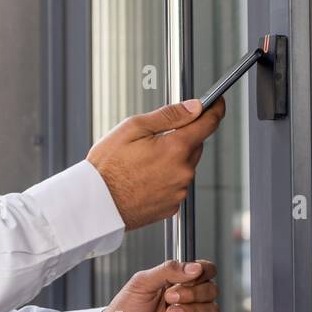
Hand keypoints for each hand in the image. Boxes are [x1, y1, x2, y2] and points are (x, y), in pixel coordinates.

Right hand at [87, 97, 226, 229]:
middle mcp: (183, 171)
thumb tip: (194, 107)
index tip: (217, 104)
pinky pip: (176, 186)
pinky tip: (143, 179)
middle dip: (180, 139)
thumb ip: (168, 116)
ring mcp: (179, 191)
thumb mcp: (132, 128)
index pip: (209, 124)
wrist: (95, 204)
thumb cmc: (107, 167)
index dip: (215, 110)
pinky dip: (165, 179)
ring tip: (141, 164)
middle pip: (195, 146)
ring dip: (171, 161)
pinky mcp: (172, 206)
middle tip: (152, 141)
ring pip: (184, 167)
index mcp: (176, 148)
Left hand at [92, 259, 219, 311]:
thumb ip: (168, 270)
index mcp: (175, 281)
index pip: (204, 270)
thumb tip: (195, 267)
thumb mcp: (142, 283)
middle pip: (211, 289)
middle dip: (191, 293)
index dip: (203, 271)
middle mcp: (186, 299)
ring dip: (192, 310)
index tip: (189, 276)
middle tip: (169, 298)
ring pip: (212, 309)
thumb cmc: (124, 311)